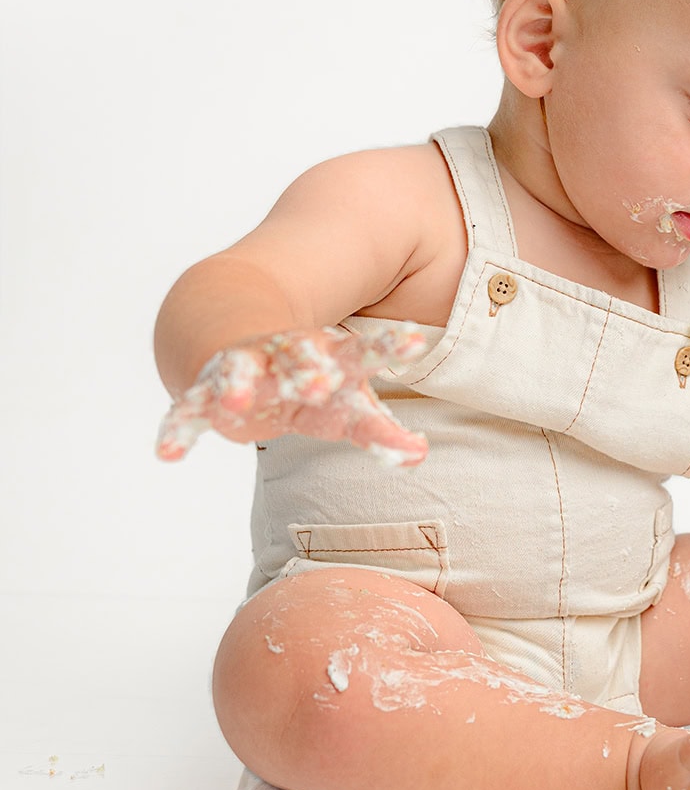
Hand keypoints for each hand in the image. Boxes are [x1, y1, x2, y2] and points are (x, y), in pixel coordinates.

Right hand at [155, 325, 431, 466]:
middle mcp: (283, 357)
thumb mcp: (344, 407)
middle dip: (307, 368)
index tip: (416, 342)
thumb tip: (420, 455)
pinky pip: (187, 410)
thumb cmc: (305, 384)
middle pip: (298, 356)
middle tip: (320, 380)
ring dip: (239, 385)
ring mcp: (242, 370)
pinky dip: (178, 430)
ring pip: (239, 372)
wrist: (232, 334)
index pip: (364, 351)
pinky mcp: (203, 393)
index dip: (389, 348)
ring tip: (236, 402)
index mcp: (327, 357)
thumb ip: (379, 431)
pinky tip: (169, 454)